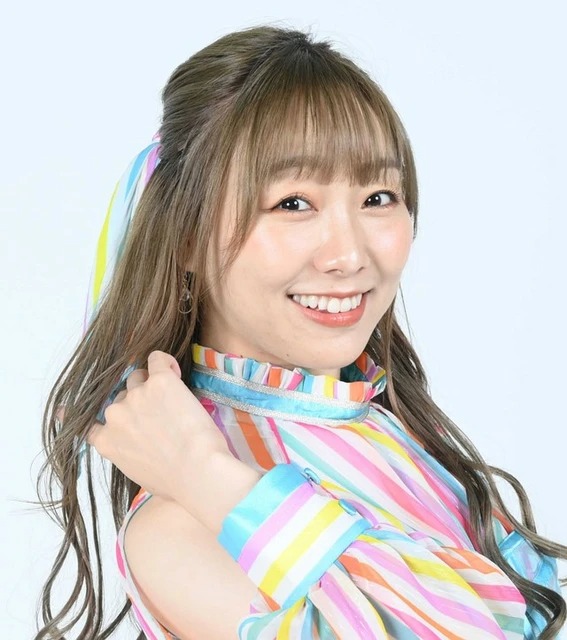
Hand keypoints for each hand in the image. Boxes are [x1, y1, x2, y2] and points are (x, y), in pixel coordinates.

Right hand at [87, 350, 230, 506]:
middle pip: (122, 398)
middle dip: (138, 404)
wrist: (196, 471)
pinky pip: (157, 359)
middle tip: (162, 416)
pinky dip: (164, 362)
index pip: (90, 424)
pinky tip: (173, 369)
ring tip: (171, 396)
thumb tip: (143, 447)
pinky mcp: (160, 382)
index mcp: (107, 442)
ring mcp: (136, 395)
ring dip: (150, 383)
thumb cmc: (175, 482)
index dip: (99, 419)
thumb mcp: (139, 475)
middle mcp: (115, 415)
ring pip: (137, 378)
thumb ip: (131, 455)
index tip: (94, 416)